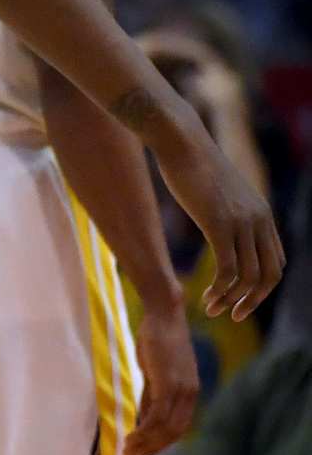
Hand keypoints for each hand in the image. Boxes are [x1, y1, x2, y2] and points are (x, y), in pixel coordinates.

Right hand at [123, 292, 197, 454]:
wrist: (164, 313)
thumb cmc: (157, 337)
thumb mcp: (155, 370)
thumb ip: (152, 393)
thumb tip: (144, 414)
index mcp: (189, 393)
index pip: (178, 428)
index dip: (160, 443)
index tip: (142, 452)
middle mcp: (190, 395)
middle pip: (174, 433)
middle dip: (153, 449)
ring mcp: (181, 390)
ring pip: (165, 428)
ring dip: (146, 443)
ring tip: (127, 451)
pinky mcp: (168, 383)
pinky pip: (157, 415)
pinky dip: (144, 429)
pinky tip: (131, 434)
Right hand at [154, 134, 283, 320]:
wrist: (179, 139)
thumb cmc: (189, 160)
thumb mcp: (216, 189)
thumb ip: (223, 208)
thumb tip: (213, 216)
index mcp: (261, 213)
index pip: (275, 261)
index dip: (261, 285)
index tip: (238, 295)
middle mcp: (258, 220)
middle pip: (269, 275)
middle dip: (252, 300)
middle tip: (232, 314)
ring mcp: (241, 222)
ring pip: (248, 276)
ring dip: (232, 300)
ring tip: (212, 310)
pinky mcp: (219, 224)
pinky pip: (227, 269)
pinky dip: (219, 290)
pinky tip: (206, 298)